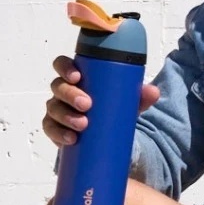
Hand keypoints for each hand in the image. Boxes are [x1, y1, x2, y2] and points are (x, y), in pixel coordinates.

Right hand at [42, 55, 159, 146]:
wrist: (109, 136)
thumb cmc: (113, 110)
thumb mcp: (128, 102)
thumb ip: (140, 96)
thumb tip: (153, 92)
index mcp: (77, 78)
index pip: (63, 66)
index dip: (65, 68)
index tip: (77, 76)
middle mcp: (63, 92)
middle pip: (58, 87)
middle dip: (70, 94)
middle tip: (87, 104)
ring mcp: (57, 110)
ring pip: (53, 108)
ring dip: (66, 116)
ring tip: (82, 125)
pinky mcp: (55, 129)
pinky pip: (50, 129)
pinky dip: (59, 133)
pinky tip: (71, 139)